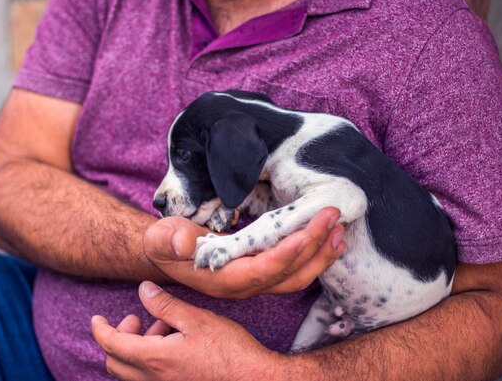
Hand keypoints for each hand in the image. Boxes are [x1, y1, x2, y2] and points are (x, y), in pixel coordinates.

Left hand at [92, 281, 280, 380]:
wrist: (254, 380)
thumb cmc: (229, 351)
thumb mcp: (196, 320)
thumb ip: (166, 306)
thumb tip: (143, 290)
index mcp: (155, 359)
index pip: (111, 345)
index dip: (100, 329)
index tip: (97, 318)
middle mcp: (154, 380)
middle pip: (115, 362)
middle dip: (118, 338)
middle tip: (138, 321)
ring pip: (130, 373)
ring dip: (136, 349)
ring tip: (164, 330)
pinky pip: (148, 379)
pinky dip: (149, 361)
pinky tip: (173, 347)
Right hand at [143, 207, 345, 298]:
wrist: (170, 255)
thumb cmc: (166, 244)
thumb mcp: (162, 239)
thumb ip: (169, 240)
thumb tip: (185, 242)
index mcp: (224, 279)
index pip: (261, 271)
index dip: (284, 255)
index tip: (304, 234)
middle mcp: (245, 284)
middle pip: (288, 274)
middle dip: (313, 247)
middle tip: (331, 217)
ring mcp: (256, 279)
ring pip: (297, 275)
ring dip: (321, 254)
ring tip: (339, 229)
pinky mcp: (263, 270)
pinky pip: (295, 268)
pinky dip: (315, 255)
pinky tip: (330, 240)